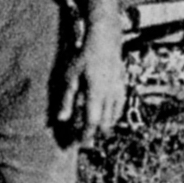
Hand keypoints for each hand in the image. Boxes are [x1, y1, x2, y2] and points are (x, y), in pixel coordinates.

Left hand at [53, 0, 127, 148]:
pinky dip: (113, 115)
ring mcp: (119, 90)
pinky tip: (108, 116)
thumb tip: (60, 120)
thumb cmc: (84, 56)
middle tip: (84, 139)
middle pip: (104, 122)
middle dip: (94, 133)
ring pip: (114, 116)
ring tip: (94, 130)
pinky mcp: (123, 84)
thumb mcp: (70, 77)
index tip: (78, 143)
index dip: (86, 135)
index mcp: (96, 93)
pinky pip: (120, 106)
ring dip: (104, 125)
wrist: (105, 39)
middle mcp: (110, 94)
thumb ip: (66, 99)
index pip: (92, 122)